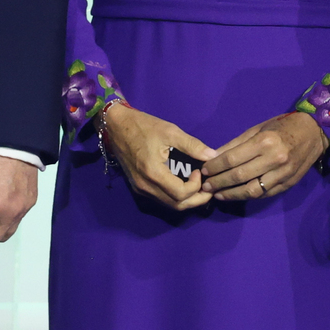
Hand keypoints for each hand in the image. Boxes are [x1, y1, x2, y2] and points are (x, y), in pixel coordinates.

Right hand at [97, 105, 215, 212]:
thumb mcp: (170, 131)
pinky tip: (183, 186)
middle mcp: (145, 186)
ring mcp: (140, 188)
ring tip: (199, 188)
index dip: (196, 187)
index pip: (181, 193)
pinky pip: (160, 199)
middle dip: (196, 200)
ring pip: (169, 204)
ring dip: (186, 200)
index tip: (199, 171)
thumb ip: (192, 145)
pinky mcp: (138, 186)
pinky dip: (175, 197)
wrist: (116, 125)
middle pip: (176, 205)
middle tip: (208, 189)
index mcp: (153, 172)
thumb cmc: (143, 126)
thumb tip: (213, 156)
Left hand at [200, 112, 326, 200]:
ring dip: (232, 194)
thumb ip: (236, 144)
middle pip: (240, 176)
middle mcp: (274, 159)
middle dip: (219, 182)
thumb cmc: (282, 126)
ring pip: (252, 190)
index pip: (233, 159)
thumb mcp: (257, 128)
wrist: (314, 132)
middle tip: (206, 186)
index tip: (203, 171)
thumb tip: (213, 156)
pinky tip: (237, 195)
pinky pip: (265, 194)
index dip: (215, 167)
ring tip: (218, 194)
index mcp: (265, 142)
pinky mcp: (289, 184)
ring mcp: (283, 174)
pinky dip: (248, 196)